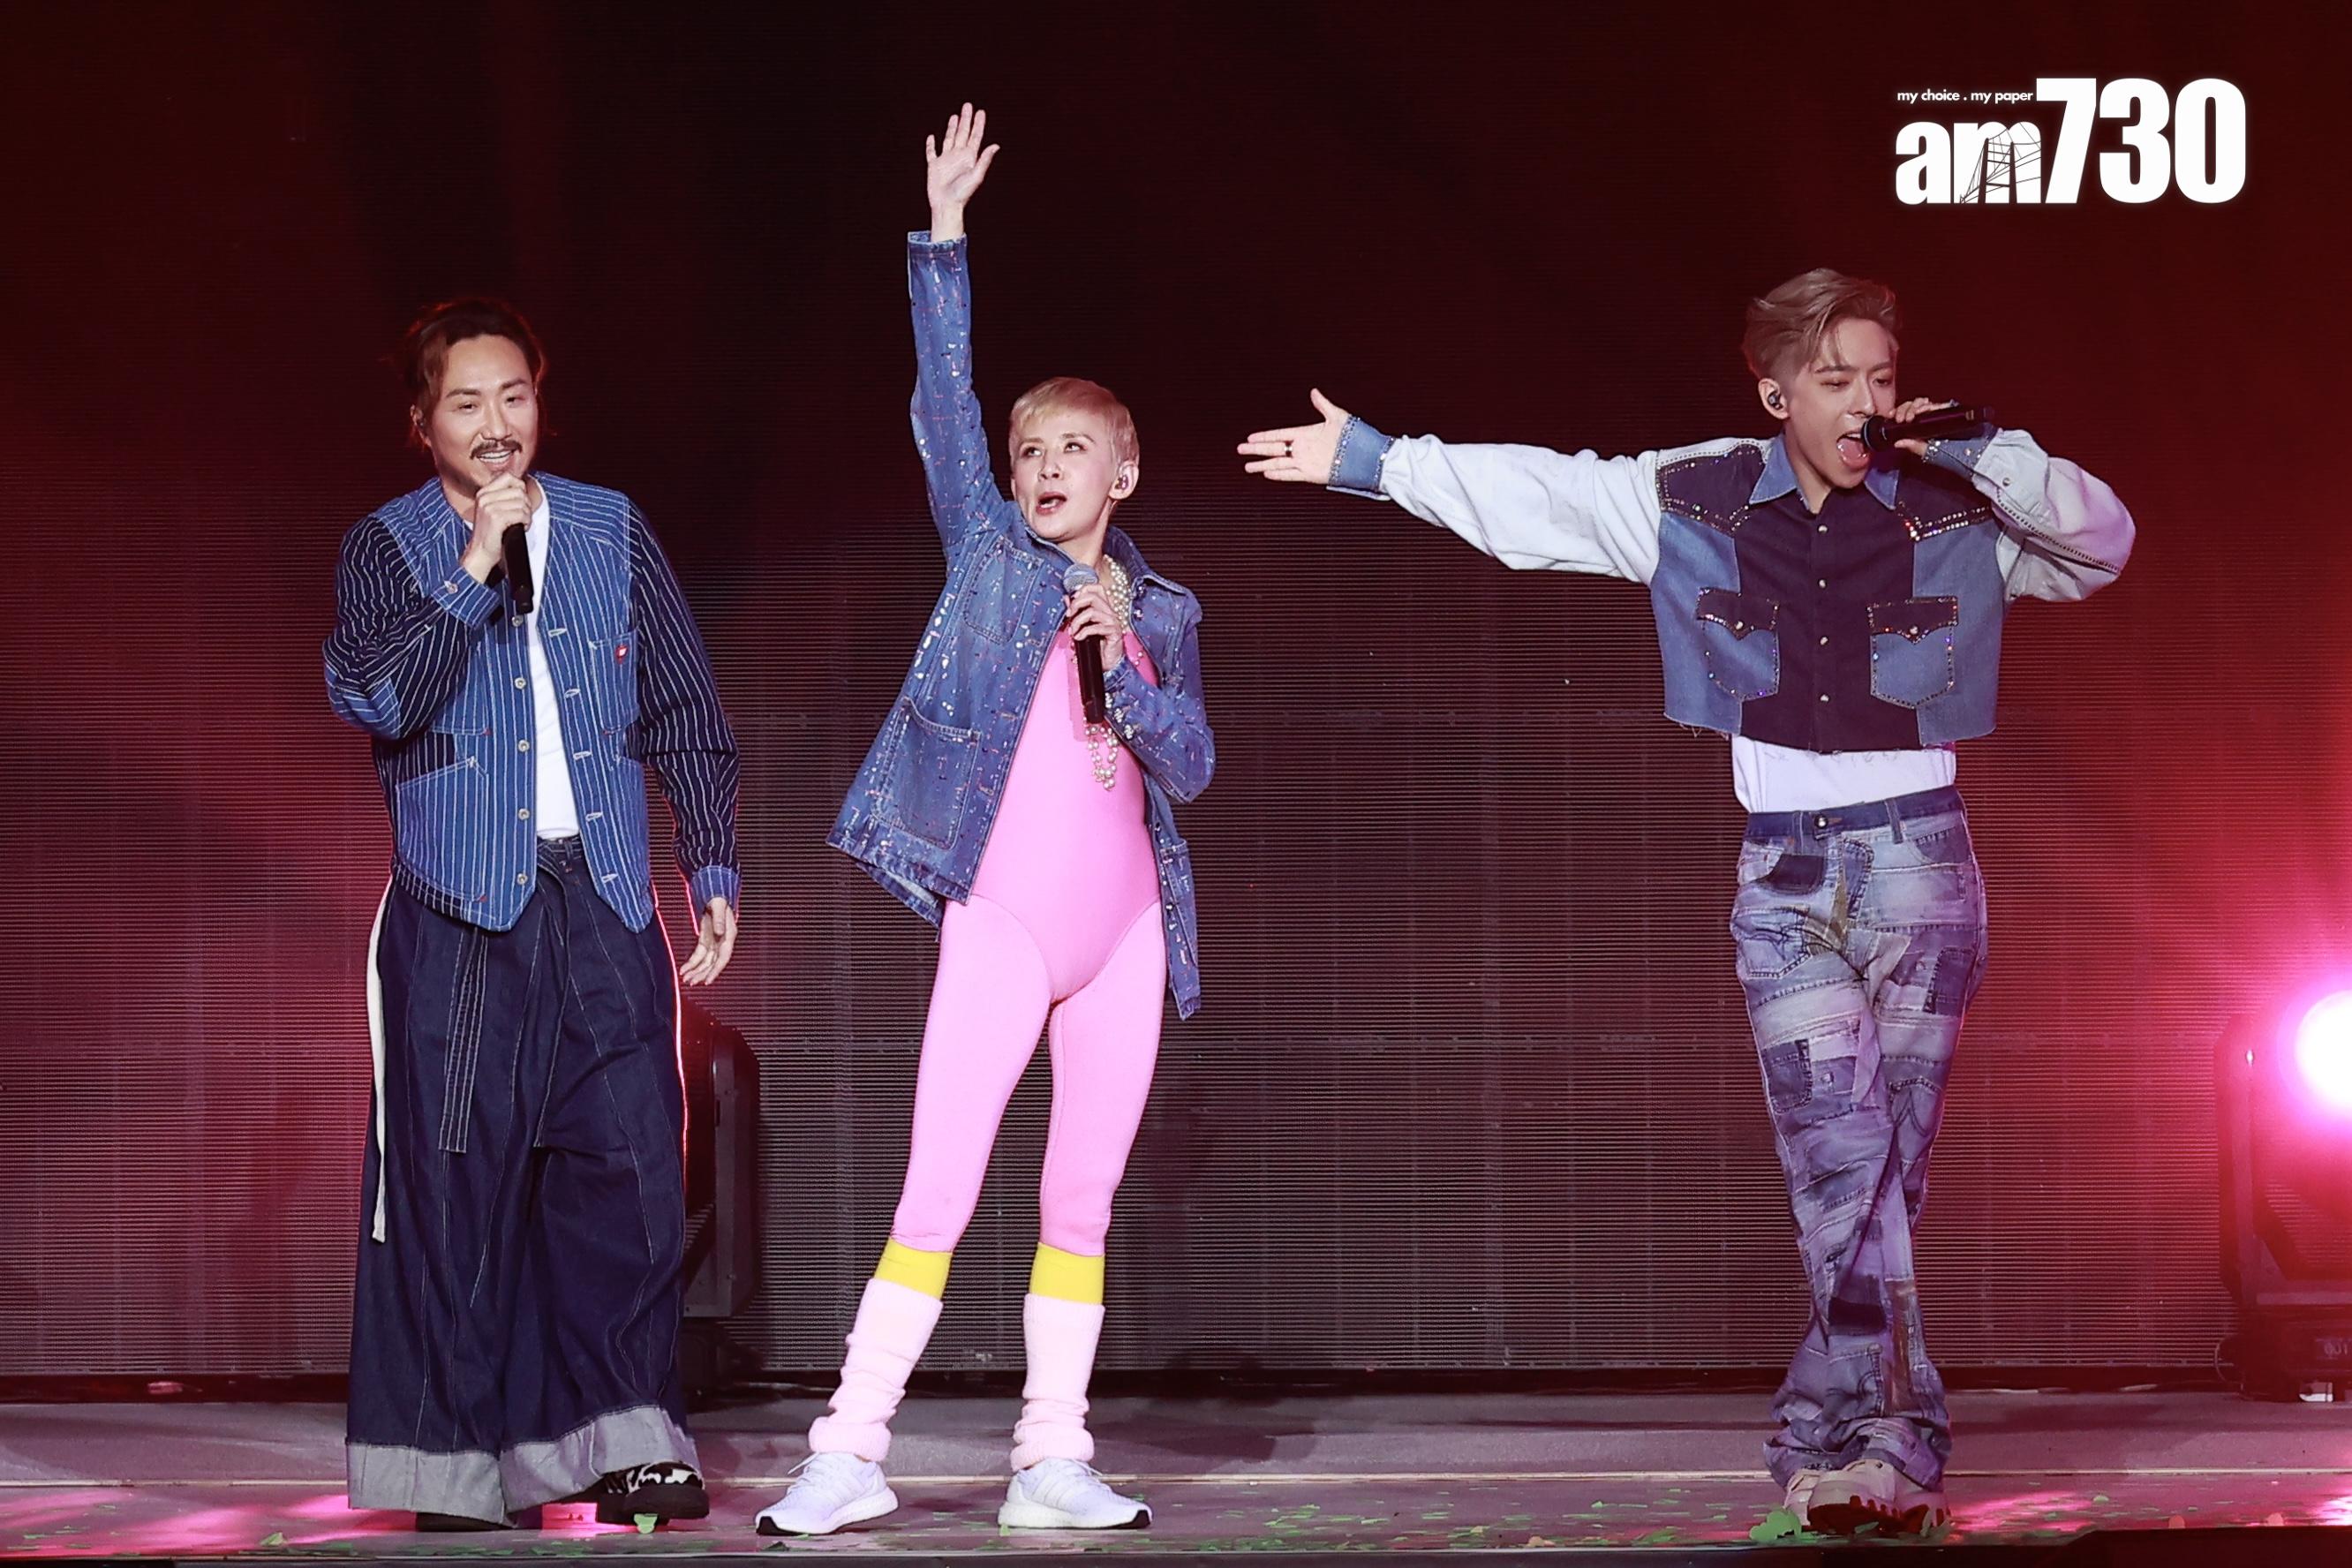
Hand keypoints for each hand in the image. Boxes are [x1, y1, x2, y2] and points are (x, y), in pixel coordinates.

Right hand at [461, 474, 530, 581]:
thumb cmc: (491, 534)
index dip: (520, 488)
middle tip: (522, 516)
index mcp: (483, 493)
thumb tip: (523, 486)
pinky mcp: (496, 518)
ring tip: (520, 523)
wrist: (480, 553)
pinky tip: (520, 528)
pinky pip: (522, 514)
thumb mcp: (492, 510)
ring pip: (522, 503)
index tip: (520, 501)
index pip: (509, 477)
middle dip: (526, 504)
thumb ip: (504, 496)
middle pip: (519, 490)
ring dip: (527, 515)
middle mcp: (484, 497)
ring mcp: (489, 507)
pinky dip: (526, 522)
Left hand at [680, 897, 736, 986]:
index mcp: (729, 935)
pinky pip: (699, 955)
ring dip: (696, 971)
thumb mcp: (719, 906)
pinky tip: (685, 969)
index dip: (715, 971)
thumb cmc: (718, 900)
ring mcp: (714, 942)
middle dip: (702, 974)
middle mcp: (722, 941)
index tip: (707, 981)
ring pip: (706, 962)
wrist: (714, 895)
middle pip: (713, 963)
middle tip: (691, 982)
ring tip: (686, 979)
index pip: (723, 958)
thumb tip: (719, 933)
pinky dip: (692, 963)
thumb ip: (719, 919)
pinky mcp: (706, 940)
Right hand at [925, 102, 998, 243]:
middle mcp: (958, 157)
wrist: (946, 206)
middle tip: (968, 106)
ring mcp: (946, 161)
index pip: (975, 137)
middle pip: (963, 133)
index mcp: (969, 158)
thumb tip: (995, 145)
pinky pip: (932, 152)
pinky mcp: (934, 167)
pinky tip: (931, 137)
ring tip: (955, 116)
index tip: (980, 112)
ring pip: (949, 139)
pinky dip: (931, 144)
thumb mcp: (976, 176)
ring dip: (952, 127)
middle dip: (966, 120)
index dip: (978, 124)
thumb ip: (985, 160)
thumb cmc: (962, 194)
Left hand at [1064, 583, 1126, 671]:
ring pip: (1092, 611)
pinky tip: (1078, 638)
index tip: (1073, 600)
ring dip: (1077, 621)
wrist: (1107, 663)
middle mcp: (1110, 612)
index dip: (1084, 589)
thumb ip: (1076, 611)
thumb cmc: (1096, 645)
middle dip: (1076, 604)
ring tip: (1072, 631)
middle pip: (1093, 596)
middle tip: (1069, 615)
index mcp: (1104, 607)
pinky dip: (1083, 632)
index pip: (1097, 588)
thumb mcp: (1082, 626)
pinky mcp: (1114, 632)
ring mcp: (1113, 621)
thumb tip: (1066, 598)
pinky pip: (1096, 627)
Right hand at [1237, 389, 1351, 484]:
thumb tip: (1314, 391)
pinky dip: (1278, 474)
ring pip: (1278, 463)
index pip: (1279, 435)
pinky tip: (1266, 473)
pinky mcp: (1310, 474)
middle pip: (1274, 449)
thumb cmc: (1355, 436)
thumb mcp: (1338, 417)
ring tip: (1247, 466)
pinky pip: (1290, 475)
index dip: (1264, 436)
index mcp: (1306, 433)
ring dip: (1262, 464)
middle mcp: (1303, 449)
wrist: (1366, 458)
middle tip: (1240, 450)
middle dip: (1256, 450)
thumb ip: (1323, 405)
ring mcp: (1305, 462)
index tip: (1250, 437)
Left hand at [1888, 396, 1957, 458]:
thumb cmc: (1949, 453)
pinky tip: (1922, 411)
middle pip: (1912, 404)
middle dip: (1904, 409)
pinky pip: (1936, 404)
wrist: (1968, 454)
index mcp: (1921, 424)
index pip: (1907, 411)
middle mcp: (1928, 416)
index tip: (1891, 415)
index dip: (1898, 410)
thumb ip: (1913, 446)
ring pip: (1922, 402)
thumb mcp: (1927, 451)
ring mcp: (1938, 413)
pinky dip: (1928, 406)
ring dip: (1913, 407)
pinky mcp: (1948, 411)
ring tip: (1911, 417)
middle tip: (1901, 419)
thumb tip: (1897, 443)